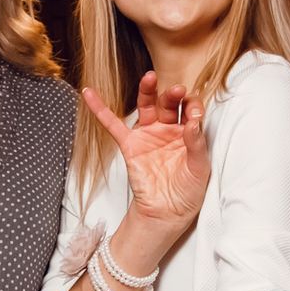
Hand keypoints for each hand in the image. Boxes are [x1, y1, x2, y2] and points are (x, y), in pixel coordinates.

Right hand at [81, 73, 209, 229]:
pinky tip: (90, 93)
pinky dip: (100, 109)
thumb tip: (194, 121)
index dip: (194, 107)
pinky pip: (113, 125)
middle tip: (177, 89)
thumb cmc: (187, 192)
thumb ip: (197, 144)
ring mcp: (148, 136)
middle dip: (172, 94)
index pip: (191, 109)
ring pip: (147, 106)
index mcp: (188, 133)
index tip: (195, 114)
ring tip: (150, 78)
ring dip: (148, 91)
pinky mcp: (130, 145)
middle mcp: (168, 130)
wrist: (167, 213)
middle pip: (169, 103)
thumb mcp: (200, 168)